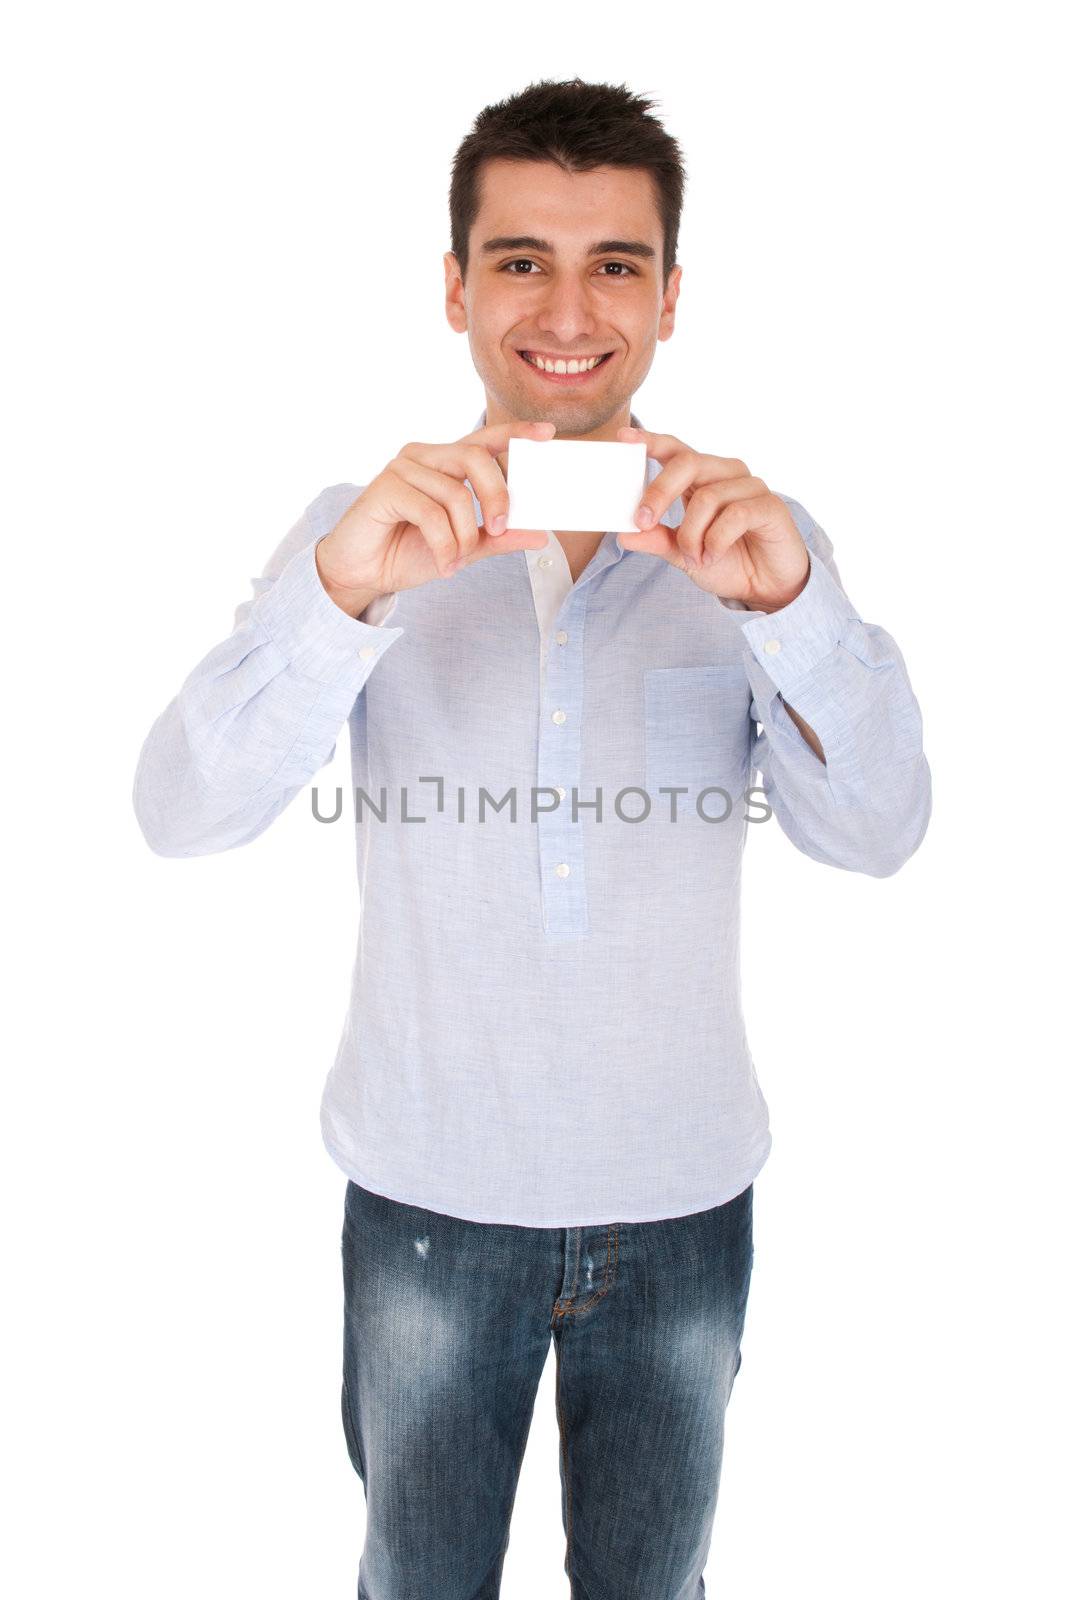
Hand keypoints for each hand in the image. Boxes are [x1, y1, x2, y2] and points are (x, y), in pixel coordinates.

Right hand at [315, 417, 555, 597]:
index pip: (484, 440)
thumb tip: (541, 535)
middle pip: (476, 457)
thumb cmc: (408, 552)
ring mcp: (403, 468)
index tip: (548, 434)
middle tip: (499, 529)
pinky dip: (444, 545)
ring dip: (463, 537)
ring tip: (456, 561)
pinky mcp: (386, 487)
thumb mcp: (464, 548)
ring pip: (455, 493)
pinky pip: (430, 513)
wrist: (363, 573)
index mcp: (444, 463)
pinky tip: (443, 564)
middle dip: (497, 496)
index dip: (515, 433)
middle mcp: (424, 456)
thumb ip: (498, 539)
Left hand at [615, 425, 809, 612]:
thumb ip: (656, 541)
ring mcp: (750, 487)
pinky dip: (716, 540)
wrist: (766, 588)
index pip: (675, 451)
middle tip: (644, 521)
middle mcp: (726, 474)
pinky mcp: (770, 505)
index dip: (651, 441)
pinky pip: (734, 514)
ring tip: (696, 557)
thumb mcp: (683, 554)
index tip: (623, 439)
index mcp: (702, 479)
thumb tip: (624, 535)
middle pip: (687, 463)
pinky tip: (714, 555)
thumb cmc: (726, 562)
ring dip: (692, 534)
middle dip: (659, 492)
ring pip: (707, 496)